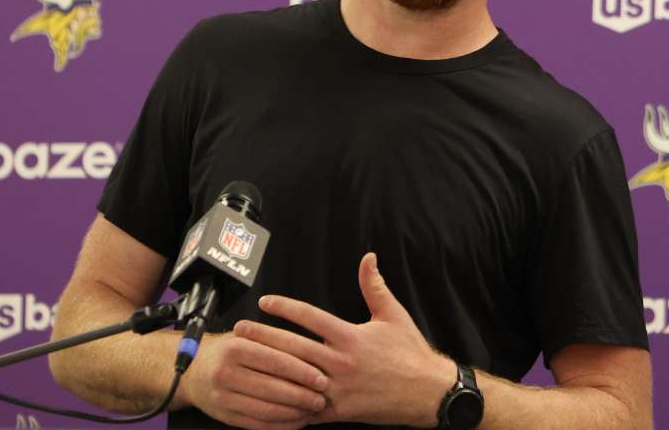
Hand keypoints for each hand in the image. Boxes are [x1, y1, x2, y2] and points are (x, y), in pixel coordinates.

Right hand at [178, 330, 330, 429]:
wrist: (192, 371)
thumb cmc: (227, 351)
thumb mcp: (246, 336)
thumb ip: (274, 340)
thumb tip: (313, 350)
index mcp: (235, 348)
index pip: (276, 361)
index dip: (302, 372)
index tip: (322, 378)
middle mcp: (226, 373)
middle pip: (272, 388)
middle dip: (302, 396)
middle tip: (322, 398)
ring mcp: (223, 397)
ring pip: (266, 410)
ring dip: (294, 413)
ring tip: (313, 410)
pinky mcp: (224, 416)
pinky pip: (258, 425)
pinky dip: (281, 426)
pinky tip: (297, 422)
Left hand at [235, 253, 453, 427]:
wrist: (427, 393)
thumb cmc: (410, 353)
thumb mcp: (394, 315)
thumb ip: (374, 287)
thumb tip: (368, 258)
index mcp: (352, 337)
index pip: (310, 317)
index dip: (285, 307)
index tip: (265, 302)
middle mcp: (341, 362)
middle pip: (293, 347)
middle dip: (264, 338)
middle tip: (240, 330)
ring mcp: (338, 389)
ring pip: (294, 377)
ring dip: (268, 368)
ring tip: (246, 360)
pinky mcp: (338, 411)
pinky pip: (306, 408)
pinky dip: (285, 404)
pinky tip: (266, 399)